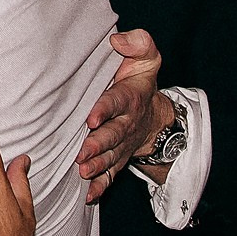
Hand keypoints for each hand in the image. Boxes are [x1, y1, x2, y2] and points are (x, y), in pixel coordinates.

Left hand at [77, 28, 161, 201]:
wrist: (154, 113)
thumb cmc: (139, 80)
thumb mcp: (146, 57)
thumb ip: (138, 43)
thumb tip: (118, 39)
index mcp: (129, 97)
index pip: (116, 102)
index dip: (104, 110)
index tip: (91, 117)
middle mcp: (126, 123)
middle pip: (112, 135)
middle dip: (98, 144)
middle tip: (83, 152)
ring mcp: (122, 143)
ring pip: (110, 156)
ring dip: (97, 165)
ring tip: (83, 171)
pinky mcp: (118, 158)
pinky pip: (111, 174)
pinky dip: (101, 186)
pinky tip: (90, 196)